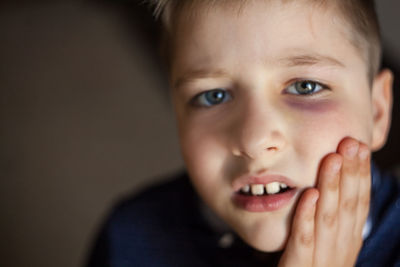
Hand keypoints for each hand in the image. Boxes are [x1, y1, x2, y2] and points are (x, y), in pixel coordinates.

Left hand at [278, 137, 370, 266]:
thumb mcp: (329, 245)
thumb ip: (332, 220)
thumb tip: (335, 187)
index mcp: (349, 242)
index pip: (359, 203)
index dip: (360, 175)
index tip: (358, 147)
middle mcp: (341, 250)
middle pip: (349, 207)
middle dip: (351, 174)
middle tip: (350, 143)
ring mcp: (323, 261)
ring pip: (329, 219)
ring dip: (332, 187)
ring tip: (332, 159)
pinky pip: (304, 241)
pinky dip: (307, 218)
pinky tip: (309, 196)